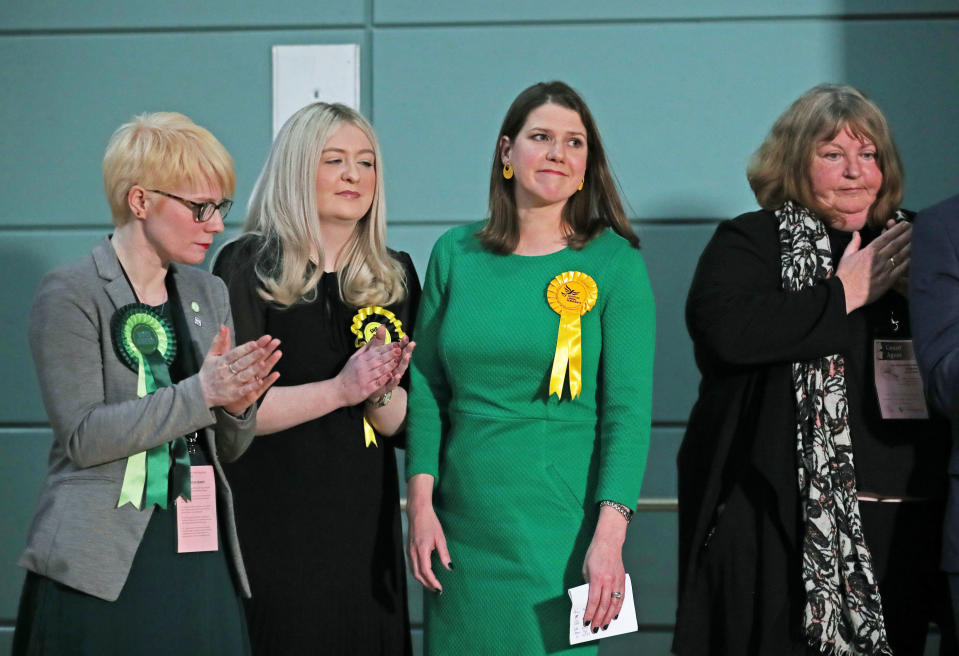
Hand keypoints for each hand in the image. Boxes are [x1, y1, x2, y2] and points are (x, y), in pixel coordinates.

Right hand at [199, 325, 281, 414]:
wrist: (200, 392)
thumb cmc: (208, 372)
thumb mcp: (211, 355)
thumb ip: (219, 341)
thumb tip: (224, 326)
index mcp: (221, 362)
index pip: (234, 354)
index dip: (245, 348)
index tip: (255, 343)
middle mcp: (225, 372)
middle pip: (241, 363)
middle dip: (252, 356)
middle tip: (264, 350)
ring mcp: (230, 384)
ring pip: (243, 376)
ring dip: (254, 370)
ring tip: (264, 363)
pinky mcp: (233, 395)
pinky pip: (244, 390)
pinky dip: (252, 386)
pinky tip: (261, 381)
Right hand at [334, 326, 400, 406]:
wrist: (338, 390)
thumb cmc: (348, 373)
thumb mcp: (354, 358)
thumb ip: (365, 349)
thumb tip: (374, 338)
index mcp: (360, 359)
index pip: (376, 351)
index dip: (386, 348)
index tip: (396, 344)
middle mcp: (362, 367)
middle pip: (378, 359)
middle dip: (390, 354)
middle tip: (399, 350)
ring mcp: (364, 378)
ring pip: (379, 370)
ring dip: (389, 365)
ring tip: (398, 361)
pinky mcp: (366, 389)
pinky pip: (376, 383)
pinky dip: (384, 379)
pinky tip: (391, 375)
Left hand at [367, 327, 415, 403]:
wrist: (366, 385)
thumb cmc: (374, 367)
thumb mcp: (376, 353)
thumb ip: (380, 341)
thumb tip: (382, 326)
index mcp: (393, 358)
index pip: (400, 349)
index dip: (403, 343)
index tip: (406, 336)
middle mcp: (395, 367)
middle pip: (402, 358)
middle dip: (407, 350)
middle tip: (411, 344)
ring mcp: (392, 376)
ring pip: (400, 369)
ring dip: (404, 363)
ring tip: (407, 356)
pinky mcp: (387, 386)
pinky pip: (393, 383)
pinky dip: (395, 380)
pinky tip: (397, 376)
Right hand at [407, 474, 451, 592]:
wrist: (418, 512)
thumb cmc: (430, 522)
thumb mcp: (440, 538)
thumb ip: (444, 554)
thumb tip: (449, 567)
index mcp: (422, 550)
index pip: (426, 572)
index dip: (432, 582)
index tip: (439, 588)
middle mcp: (413, 553)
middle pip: (418, 575)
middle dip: (427, 584)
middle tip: (436, 590)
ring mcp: (409, 551)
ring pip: (413, 571)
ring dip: (422, 580)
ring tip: (432, 584)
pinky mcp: (409, 549)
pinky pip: (412, 565)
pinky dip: (418, 573)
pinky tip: (425, 574)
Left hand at [581, 507, 627, 632]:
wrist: (609, 542)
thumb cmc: (594, 554)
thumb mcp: (585, 569)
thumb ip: (588, 585)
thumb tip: (588, 599)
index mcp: (597, 578)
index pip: (593, 601)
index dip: (590, 613)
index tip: (586, 622)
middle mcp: (608, 582)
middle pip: (604, 605)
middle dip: (599, 619)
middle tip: (595, 629)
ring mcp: (617, 582)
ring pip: (614, 604)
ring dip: (609, 617)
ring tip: (604, 626)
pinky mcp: (622, 581)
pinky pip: (621, 598)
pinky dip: (618, 609)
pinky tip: (614, 616)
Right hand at [835, 220, 909, 312]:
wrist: (844, 293)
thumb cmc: (844, 274)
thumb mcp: (846, 256)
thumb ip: (854, 243)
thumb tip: (857, 233)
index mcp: (869, 251)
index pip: (886, 237)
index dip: (897, 229)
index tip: (905, 224)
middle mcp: (879, 258)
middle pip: (896, 244)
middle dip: (906, 235)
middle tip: (915, 228)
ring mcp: (885, 269)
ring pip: (901, 254)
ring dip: (910, 246)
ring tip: (918, 239)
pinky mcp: (889, 280)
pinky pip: (901, 268)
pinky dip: (909, 261)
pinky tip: (915, 256)